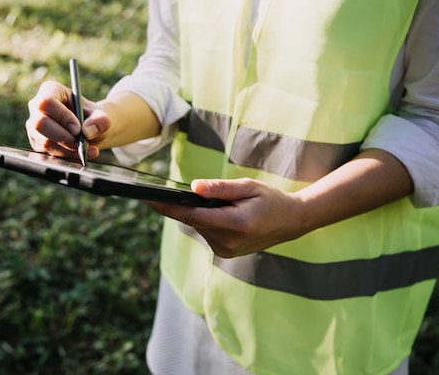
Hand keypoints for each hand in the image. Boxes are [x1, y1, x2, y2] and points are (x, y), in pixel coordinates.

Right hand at [25, 81, 111, 159]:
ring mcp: (34, 126)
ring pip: (44, 141)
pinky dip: (66, 157)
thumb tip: (88, 132)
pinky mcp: (37, 143)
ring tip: (88, 151)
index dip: (62, 116)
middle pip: (40, 123)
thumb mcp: (101, 116)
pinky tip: (80, 156)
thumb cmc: (92, 118)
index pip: (47, 102)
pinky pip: (47, 153)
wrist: (90, 130)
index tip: (78, 129)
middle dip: (63, 137)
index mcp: (51, 90)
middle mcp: (37, 107)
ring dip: (67, 150)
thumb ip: (100, 121)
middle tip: (81, 144)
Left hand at [147, 178, 306, 257]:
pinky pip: (206, 232)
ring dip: (202, 213)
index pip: (192, 215)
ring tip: (226, 204)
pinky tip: (224, 214)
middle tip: (200, 191)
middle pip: (193, 220)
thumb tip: (194, 187)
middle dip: (190, 204)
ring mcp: (226, 251)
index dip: (168, 207)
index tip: (148, 199)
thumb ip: (220, 189)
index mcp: (234, 225)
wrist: (290, 222)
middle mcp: (227, 242)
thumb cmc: (270, 200)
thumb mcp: (248, 187)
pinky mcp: (224, 253)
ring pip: (199, 226)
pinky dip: (208, 221)